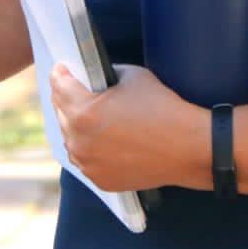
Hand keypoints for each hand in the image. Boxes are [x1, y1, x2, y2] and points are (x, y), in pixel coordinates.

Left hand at [48, 64, 206, 192]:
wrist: (188, 148)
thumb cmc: (163, 108)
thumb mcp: (131, 76)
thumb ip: (104, 75)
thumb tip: (92, 77)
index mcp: (84, 113)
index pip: (59, 85)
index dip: (60, 73)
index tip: (62, 69)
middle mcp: (79, 141)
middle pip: (60, 112)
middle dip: (66, 97)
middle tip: (73, 88)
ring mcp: (88, 163)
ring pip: (70, 137)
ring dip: (74, 124)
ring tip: (86, 115)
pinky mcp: (100, 179)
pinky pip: (84, 158)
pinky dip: (87, 147)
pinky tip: (98, 139)